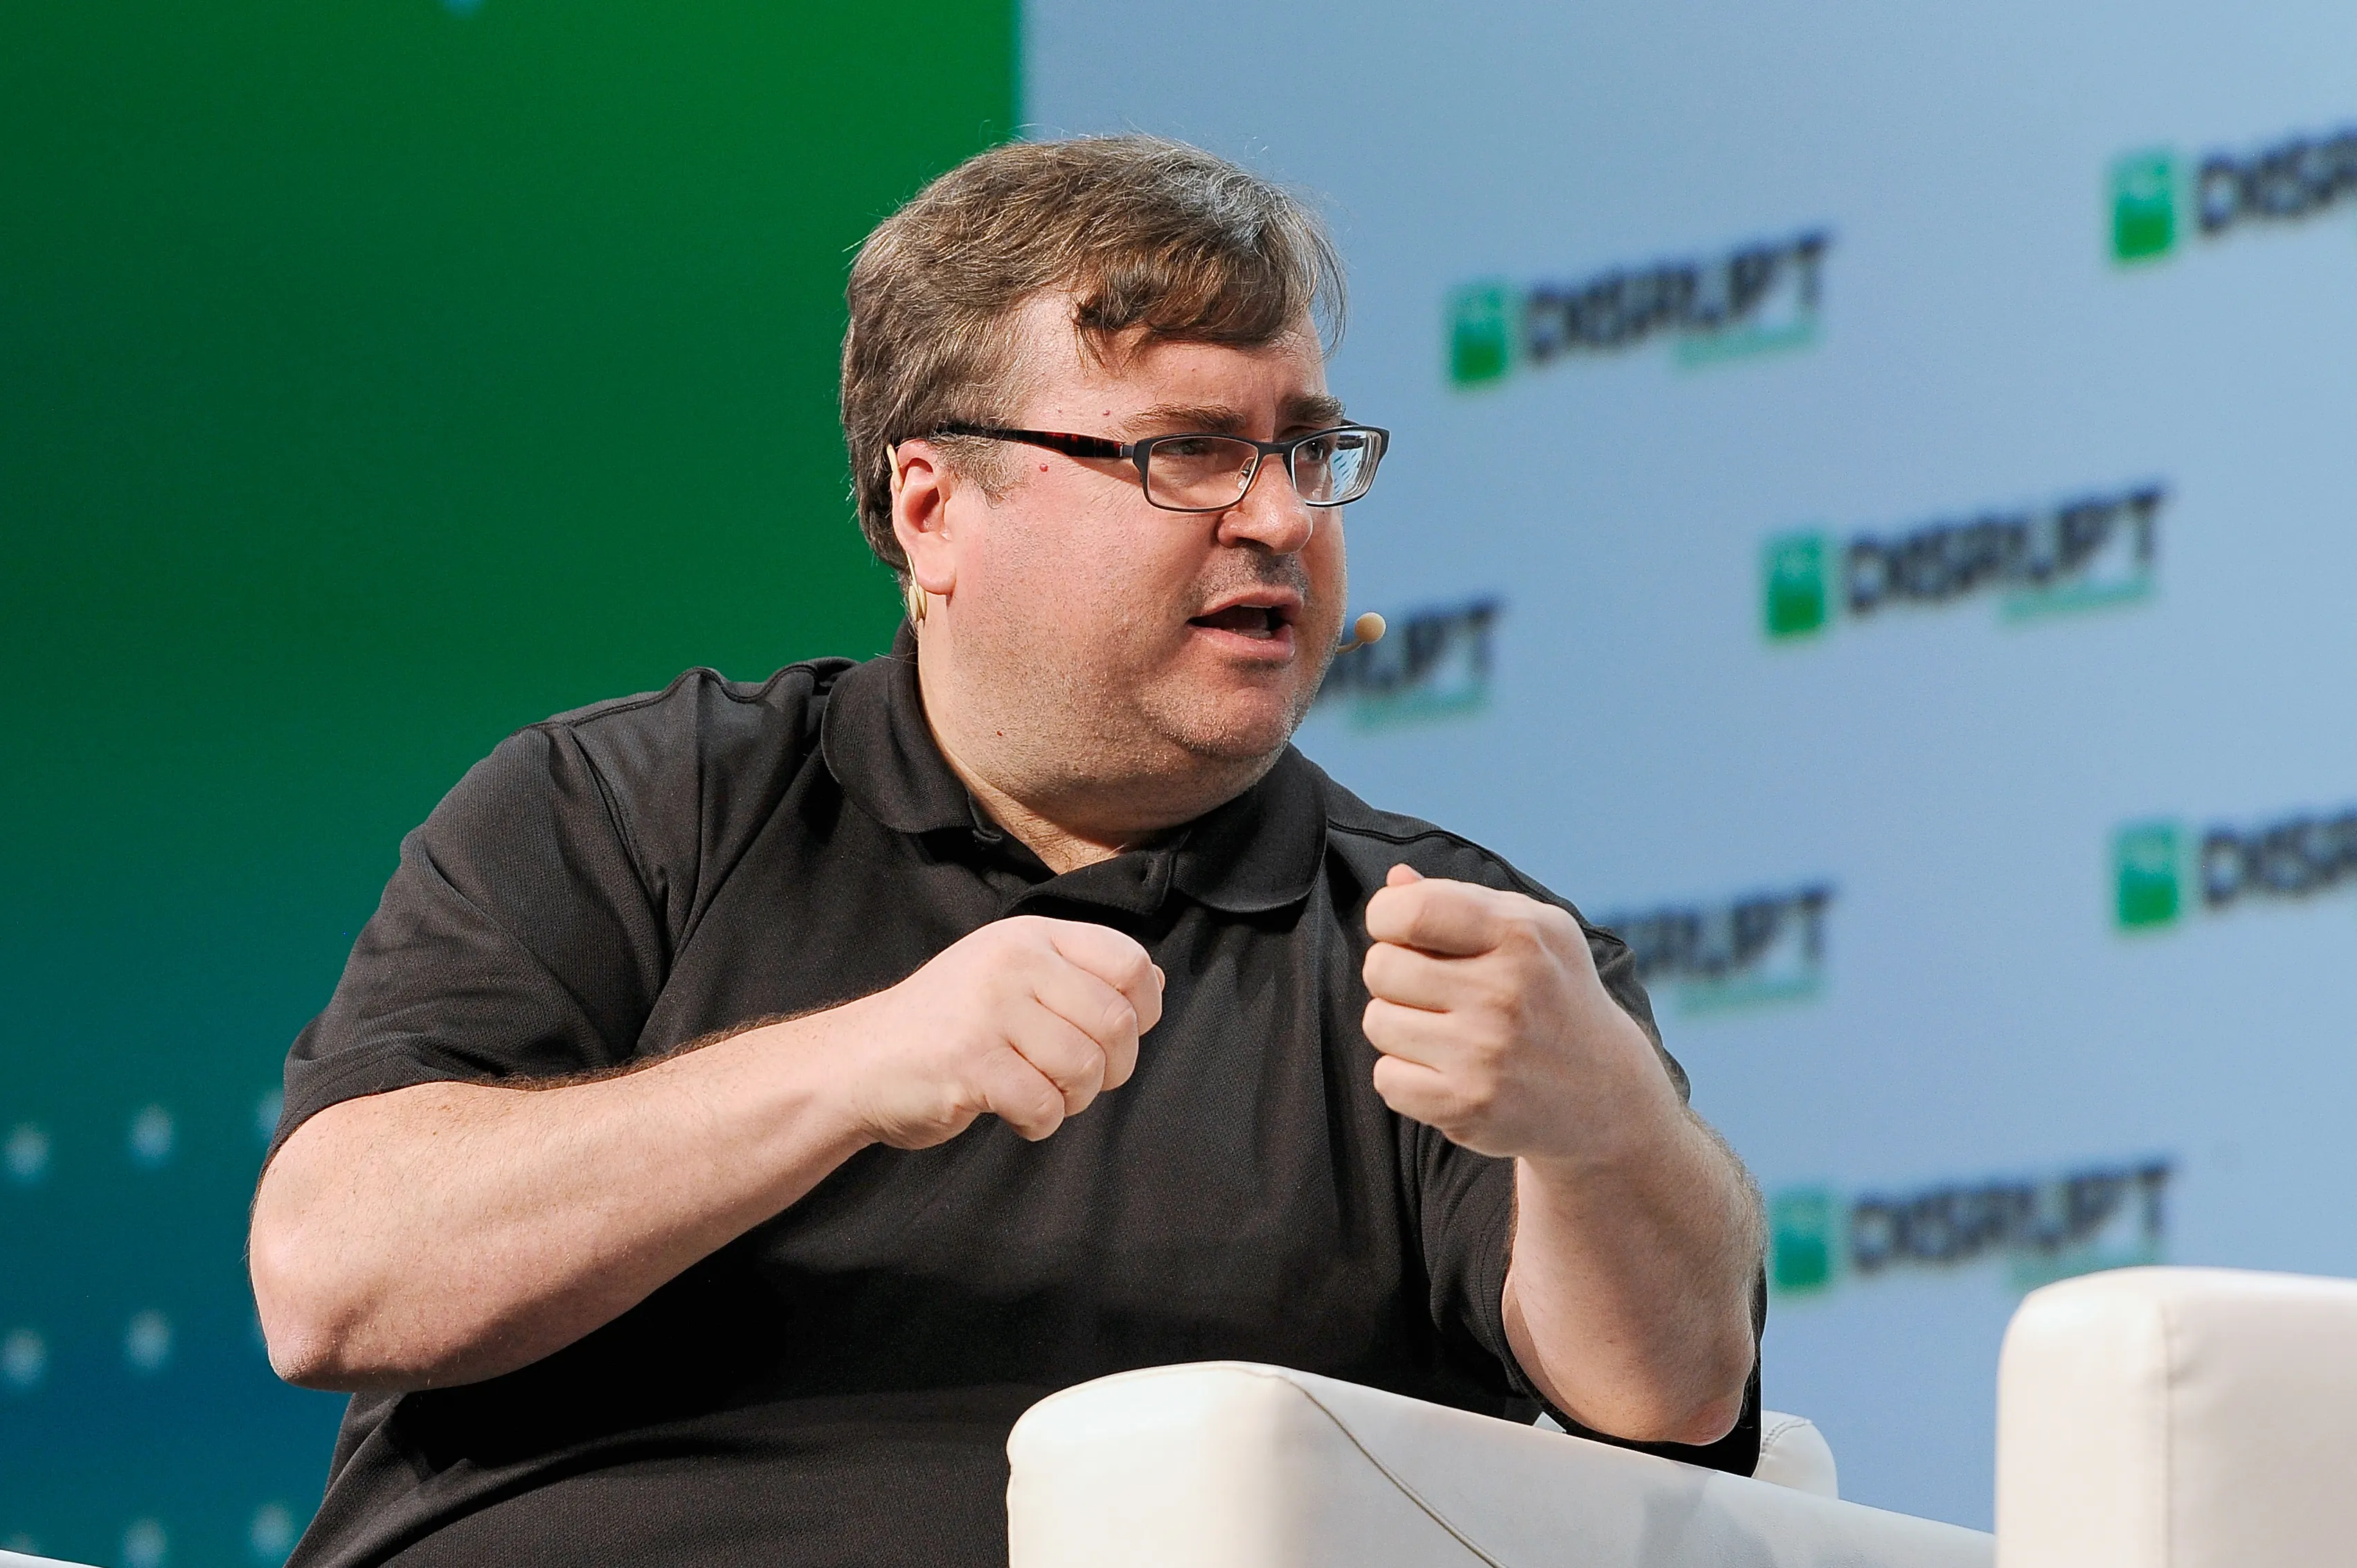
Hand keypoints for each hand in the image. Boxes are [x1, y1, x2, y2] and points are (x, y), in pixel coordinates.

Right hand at [834, 916, 1162, 1148]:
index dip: (1142, 1009)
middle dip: (1112, 1069)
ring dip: (1074, 1100)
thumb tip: (1155, 980)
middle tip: (1076, 1081)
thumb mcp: (1011, 978)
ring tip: (1039, 1094)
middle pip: (1115, 1022)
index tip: (1116, 1036)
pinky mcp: (970, 1062)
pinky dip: (1040, 1123)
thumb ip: (1079, 976)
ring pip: (1085, 1068)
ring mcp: (989, 1010)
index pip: (1128, 961)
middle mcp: (1013, 962)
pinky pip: (1044, 1105)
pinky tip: (1014, 1114)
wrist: (857, 1063)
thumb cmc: (947, 1027)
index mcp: (1030, 937)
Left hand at [1361, 866, 1671, 1162]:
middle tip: (1431, 989)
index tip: (1402, 932)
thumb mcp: (1532, 932)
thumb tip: (1395, 880)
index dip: (1386, 916)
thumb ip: (1459, 901)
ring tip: (1443, 1030)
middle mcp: (1505, 993)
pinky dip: (1404, 1076)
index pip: (1409, 911)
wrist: (1605, 1092)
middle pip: (1380, 967)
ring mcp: (1485, 1054)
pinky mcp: (1467, 1106)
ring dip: (1398, 1026)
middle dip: (1393, 975)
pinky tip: (1445, 1070)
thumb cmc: (1552, 994)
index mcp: (1520, 935)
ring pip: (1377, 1022)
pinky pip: (1386, 1078)